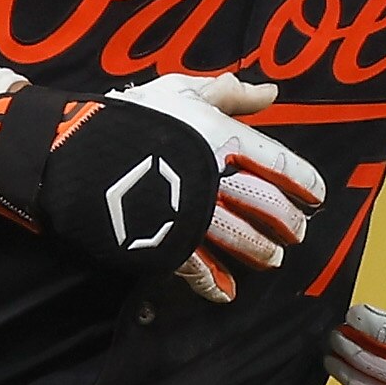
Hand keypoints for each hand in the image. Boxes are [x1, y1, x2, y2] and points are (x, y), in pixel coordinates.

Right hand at [0, 72, 320, 292]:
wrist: (69, 150)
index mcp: (222, 138)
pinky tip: (227, 293)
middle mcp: (214, 178)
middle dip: (289, 223)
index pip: (281, 165)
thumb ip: (229, 93)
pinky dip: (216, 284)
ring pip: (243, 241)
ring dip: (262, 253)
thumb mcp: (180, 91)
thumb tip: (273, 92)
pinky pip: (199, 270)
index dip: (305, 183)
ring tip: (271, 259)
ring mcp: (191, 214)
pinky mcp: (165, 243)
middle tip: (295, 233)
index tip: (316, 196)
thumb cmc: (129, 116)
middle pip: (270, 207)